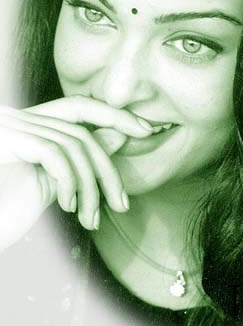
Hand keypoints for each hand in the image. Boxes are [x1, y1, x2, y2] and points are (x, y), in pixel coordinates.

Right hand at [0, 95, 151, 249]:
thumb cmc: (4, 210)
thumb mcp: (50, 183)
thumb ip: (79, 157)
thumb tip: (119, 134)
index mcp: (29, 124)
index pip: (79, 106)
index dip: (114, 114)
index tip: (146, 129)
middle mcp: (18, 117)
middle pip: (81, 131)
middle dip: (108, 167)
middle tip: (124, 204)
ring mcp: (10, 126)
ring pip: (73, 145)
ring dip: (90, 188)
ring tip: (91, 219)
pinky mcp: (6, 140)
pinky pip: (54, 155)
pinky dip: (69, 182)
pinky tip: (67, 207)